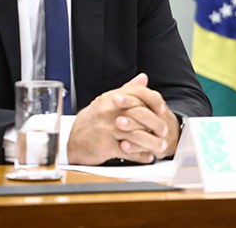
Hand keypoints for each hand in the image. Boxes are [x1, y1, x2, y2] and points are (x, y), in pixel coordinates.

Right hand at [66, 73, 181, 164]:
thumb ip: (127, 90)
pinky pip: (128, 151)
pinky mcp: (105, 145)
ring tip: (160, 146)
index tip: (162, 109)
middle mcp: (109, 110)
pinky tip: (148, 156)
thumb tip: (143, 78)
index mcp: (112, 98)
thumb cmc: (91, 122)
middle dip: (157, 124)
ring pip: (137, 134)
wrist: (70, 141)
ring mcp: (107, 128)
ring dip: (152, 142)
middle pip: (141, 114)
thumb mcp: (107, 101)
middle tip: (165, 131)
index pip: (138, 93)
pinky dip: (140, 155)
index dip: (154, 100)